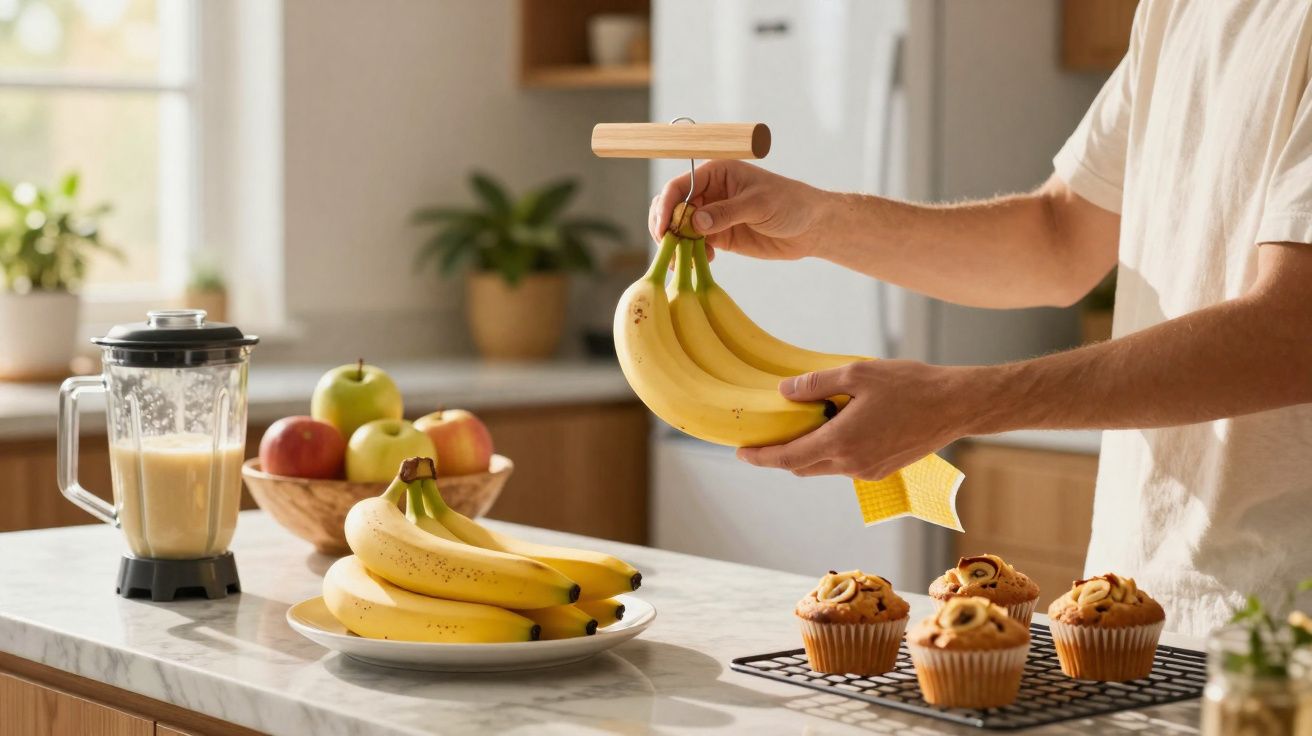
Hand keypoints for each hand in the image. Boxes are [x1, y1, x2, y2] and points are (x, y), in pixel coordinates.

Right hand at [649, 160, 828, 260]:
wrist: (810, 227)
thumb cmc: (790, 203)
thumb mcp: (759, 204)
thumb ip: (727, 212)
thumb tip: (695, 222)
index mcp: (716, 173)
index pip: (679, 187)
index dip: (665, 207)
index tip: (663, 229)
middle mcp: (709, 192)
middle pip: (672, 207)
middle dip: (665, 227)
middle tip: (669, 248)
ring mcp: (712, 215)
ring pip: (679, 229)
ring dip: (676, 245)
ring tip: (682, 261)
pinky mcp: (719, 236)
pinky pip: (694, 245)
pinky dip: (691, 255)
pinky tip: (704, 261)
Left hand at [737, 360, 979, 479]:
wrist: (956, 406)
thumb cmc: (911, 386)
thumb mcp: (857, 374)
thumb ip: (816, 384)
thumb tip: (784, 392)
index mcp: (842, 442)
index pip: (788, 458)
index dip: (761, 457)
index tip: (742, 452)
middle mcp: (852, 464)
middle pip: (802, 466)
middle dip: (781, 454)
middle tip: (768, 434)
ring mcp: (869, 471)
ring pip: (824, 466)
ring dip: (809, 450)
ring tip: (806, 422)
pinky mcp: (883, 470)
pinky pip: (845, 465)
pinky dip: (832, 450)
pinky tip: (838, 424)